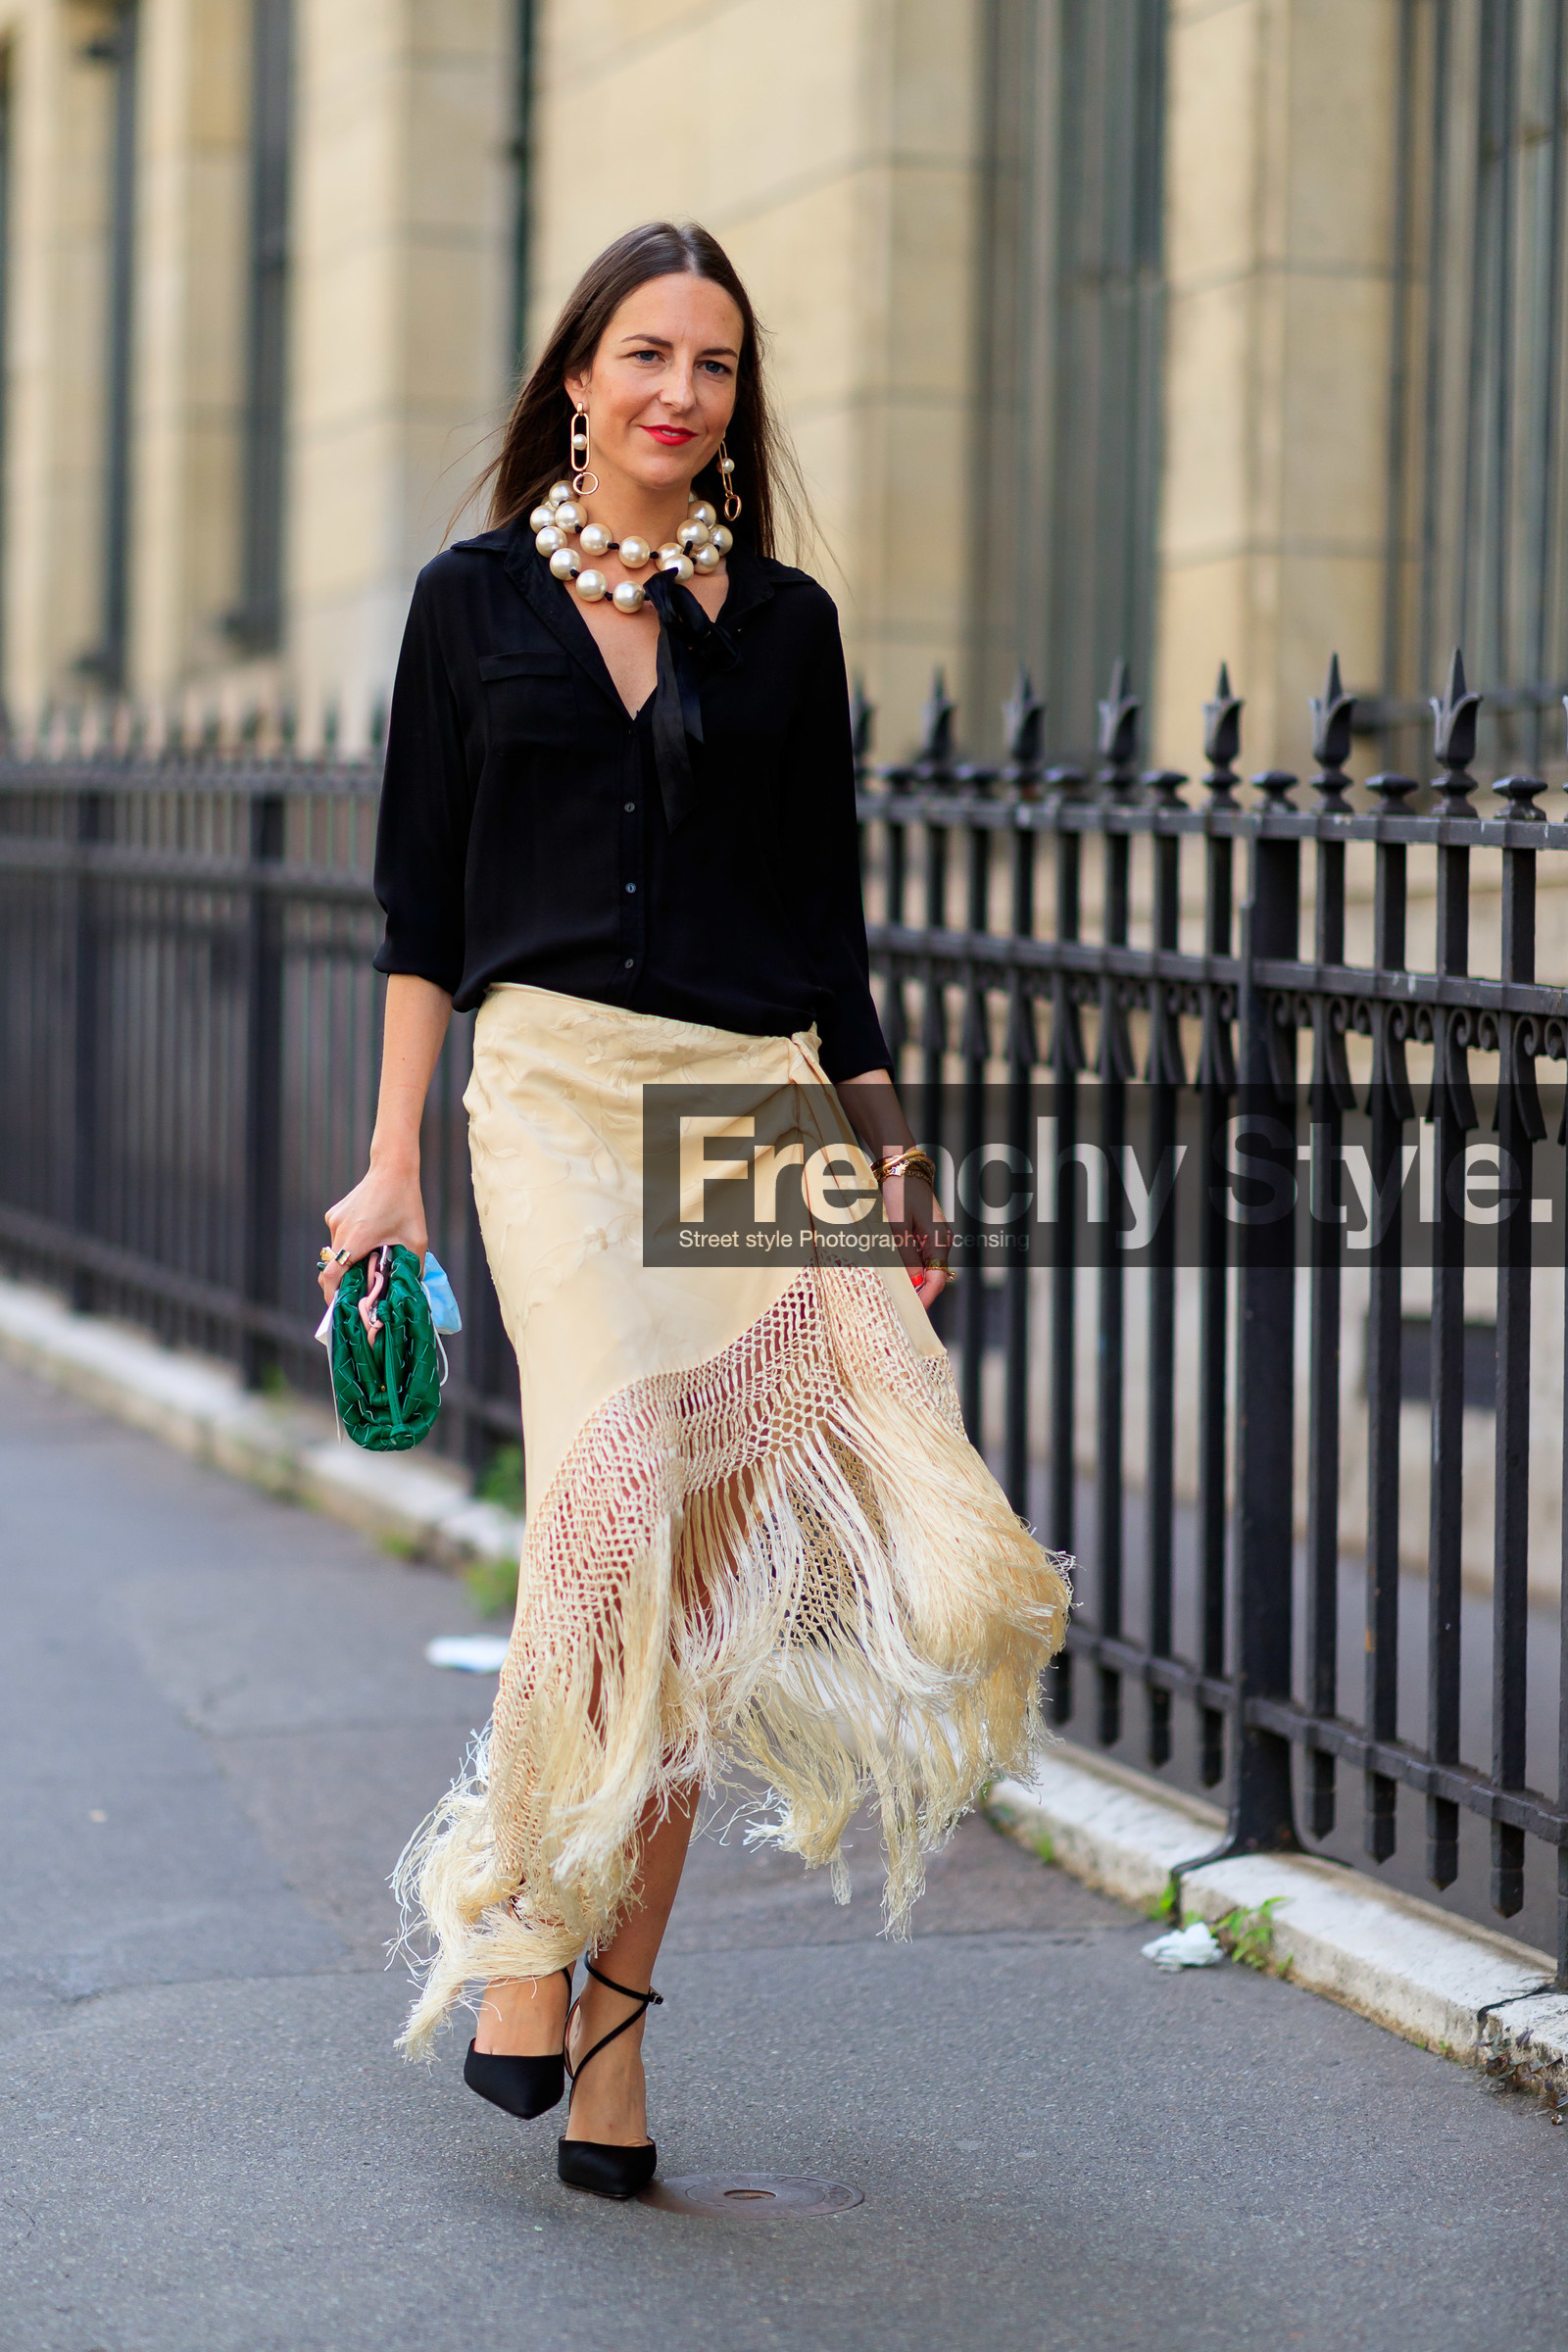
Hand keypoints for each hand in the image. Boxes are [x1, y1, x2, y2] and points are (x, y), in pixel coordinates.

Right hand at [318, 1159, 427, 1301]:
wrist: (392, 1169)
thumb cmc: (406, 1204)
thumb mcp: (417, 1239)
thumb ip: (413, 1266)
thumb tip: (412, 1289)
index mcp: (356, 1240)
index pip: (331, 1276)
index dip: (331, 1295)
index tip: (339, 1307)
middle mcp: (340, 1230)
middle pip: (334, 1266)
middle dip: (344, 1281)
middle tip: (360, 1289)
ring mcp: (334, 1221)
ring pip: (337, 1251)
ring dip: (349, 1259)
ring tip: (369, 1260)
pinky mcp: (334, 1214)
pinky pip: (339, 1236)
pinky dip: (350, 1243)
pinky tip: (368, 1236)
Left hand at [880, 1171, 951, 1306]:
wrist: (902, 1166)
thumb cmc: (899, 1192)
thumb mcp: (898, 1225)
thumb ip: (906, 1255)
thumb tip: (913, 1284)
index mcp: (940, 1240)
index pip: (937, 1280)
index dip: (925, 1299)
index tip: (911, 1315)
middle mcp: (942, 1242)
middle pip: (932, 1277)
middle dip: (916, 1293)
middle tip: (896, 1308)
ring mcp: (935, 1238)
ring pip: (925, 1268)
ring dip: (911, 1280)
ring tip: (892, 1293)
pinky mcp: (925, 1233)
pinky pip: (919, 1257)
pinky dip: (908, 1267)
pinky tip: (894, 1272)